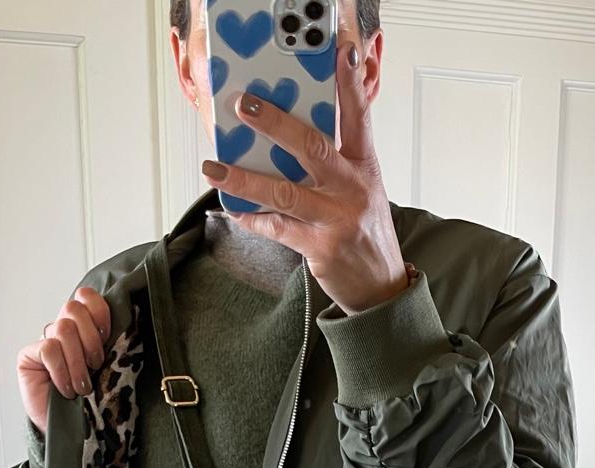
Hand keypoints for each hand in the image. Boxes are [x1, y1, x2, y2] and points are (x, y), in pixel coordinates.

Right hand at [17, 287, 111, 433]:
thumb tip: (123, 323)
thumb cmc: (91, 402)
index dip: (98, 310)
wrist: (71, 431)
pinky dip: (61, 371)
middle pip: (73, 309)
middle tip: (96, 366)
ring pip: (63, 329)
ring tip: (82, 386)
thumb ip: (109, 344)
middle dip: (90, 339)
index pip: (87, 298)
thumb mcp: (107, 370)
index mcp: (84, 329)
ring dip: (77, 361)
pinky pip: (49, 349)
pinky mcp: (28, 356)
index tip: (108, 336)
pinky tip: (66, 389)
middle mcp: (63, 331)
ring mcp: (44, 342)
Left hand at [201, 34, 406, 315]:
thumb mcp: (362, 189)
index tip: (340, 54)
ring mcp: (336, 219)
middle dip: (274, 123)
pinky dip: (252, 218)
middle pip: (312, 146)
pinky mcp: (320, 247)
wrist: (380, 286)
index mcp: (363, 167)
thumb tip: (288, 137)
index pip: (358, 118)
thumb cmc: (364, 231)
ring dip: (244, 179)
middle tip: (243, 106)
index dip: (350, 85)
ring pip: (284, 192)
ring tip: (214, 168)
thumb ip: (336, 162)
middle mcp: (352, 189)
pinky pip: (278, 228)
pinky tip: (233, 209)